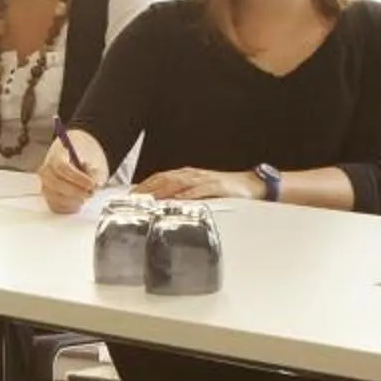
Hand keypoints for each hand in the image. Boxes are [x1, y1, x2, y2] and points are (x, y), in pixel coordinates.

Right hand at [39, 128, 102, 213]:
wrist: (69, 171)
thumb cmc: (78, 166)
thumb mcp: (87, 164)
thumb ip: (92, 172)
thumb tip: (95, 183)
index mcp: (55, 157)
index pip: (62, 167)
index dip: (78, 177)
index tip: (91, 184)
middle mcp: (46, 172)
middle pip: (57, 184)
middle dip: (76, 191)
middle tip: (90, 193)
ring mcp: (45, 187)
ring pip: (55, 197)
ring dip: (73, 200)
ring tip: (85, 198)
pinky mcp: (47, 199)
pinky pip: (55, 206)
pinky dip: (68, 207)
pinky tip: (78, 203)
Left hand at [136, 166, 258, 200]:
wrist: (249, 185)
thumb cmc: (224, 190)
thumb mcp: (199, 191)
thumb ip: (182, 196)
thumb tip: (163, 205)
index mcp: (186, 176)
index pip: (160, 178)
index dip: (144, 185)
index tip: (130, 196)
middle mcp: (192, 175)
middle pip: (164, 179)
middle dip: (148, 188)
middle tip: (133, 199)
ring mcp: (203, 180)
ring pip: (178, 183)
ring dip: (162, 191)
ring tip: (149, 199)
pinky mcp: (216, 186)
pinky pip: (199, 190)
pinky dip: (186, 195)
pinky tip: (177, 201)